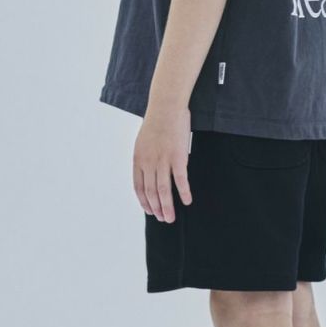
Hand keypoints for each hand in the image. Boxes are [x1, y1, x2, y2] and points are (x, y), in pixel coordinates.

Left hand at [133, 106, 192, 222]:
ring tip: (170, 218)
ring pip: (163, 190)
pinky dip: (183, 192)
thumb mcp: (143, 142)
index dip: (144, 202)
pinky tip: (187, 201)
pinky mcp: (178, 157)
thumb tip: (149, 172)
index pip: (138, 187)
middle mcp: (148, 162)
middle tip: (163, 219)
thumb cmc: (157, 122)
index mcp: (138, 159)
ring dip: (167, 207)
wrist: (166, 106)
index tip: (149, 211)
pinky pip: (180, 180)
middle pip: (151, 192)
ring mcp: (163, 160)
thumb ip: (144, 159)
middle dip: (156, 209)